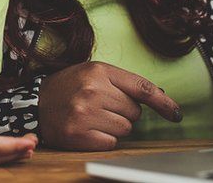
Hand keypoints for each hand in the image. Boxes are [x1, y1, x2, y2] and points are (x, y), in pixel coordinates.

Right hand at [37, 61, 180, 150]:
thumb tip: (159, 97)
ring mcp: (85, 113)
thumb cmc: (70, 86)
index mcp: (100, 71)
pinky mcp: (79, 135)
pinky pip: (111, 142)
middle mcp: (93, 90)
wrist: (36, 102)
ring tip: (95, 117)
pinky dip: (104, 139)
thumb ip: (124, 82)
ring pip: (125, 129)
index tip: (176, 113)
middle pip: (135, 112)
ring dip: (115, 126)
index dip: (163, 102)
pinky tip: (89, 129)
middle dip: (124, 112)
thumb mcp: (94, 73)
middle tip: (103, 106)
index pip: (142, 88)